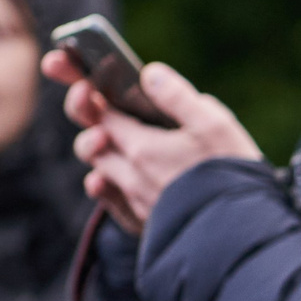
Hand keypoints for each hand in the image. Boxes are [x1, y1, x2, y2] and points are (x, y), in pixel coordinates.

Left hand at [43, 51, 262, 234]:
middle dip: (88, 114)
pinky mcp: (146, 224)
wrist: (241, 238)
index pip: (97, 108)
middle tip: (90, 95)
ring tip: (109, 135)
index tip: (59, 62)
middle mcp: (130, 176)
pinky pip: (111, 202)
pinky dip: (105, 186)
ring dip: (100, 149)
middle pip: (92, 139)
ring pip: (101, 169)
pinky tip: (108, 178)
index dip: (77, 83)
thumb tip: (149, 73)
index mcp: (141, 147)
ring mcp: (136, 202)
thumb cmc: (232, 177)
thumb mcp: (214, 125)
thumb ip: (178, 97)